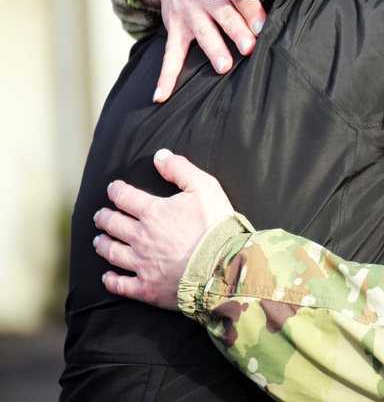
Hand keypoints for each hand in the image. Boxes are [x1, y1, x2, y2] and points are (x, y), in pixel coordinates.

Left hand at [94, 149, 235, 310]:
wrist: (222, 266)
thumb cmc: (215, 224)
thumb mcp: (205, 187)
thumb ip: (180, 168)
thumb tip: (160, 156)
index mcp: (153, 212)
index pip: (124, 197)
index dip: (116, 190)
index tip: (113, 188)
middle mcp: (141, 237)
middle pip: (113, 224)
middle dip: (104, 217)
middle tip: (100, 216)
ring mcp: (142, 264)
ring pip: (112, 252)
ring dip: (102, 245)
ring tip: (98, 241)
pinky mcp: (147, 288)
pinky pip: (121, 285)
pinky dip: (111, 280)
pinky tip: (108, 277)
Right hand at [144, 0, 266, 101]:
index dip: (252, 12)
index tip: (263, 26)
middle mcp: (204, 0)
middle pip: (223, 17)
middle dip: (236, 32)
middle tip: (249, 47)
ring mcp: (189, 17)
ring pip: (202, 35)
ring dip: (213, 50)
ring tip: (223, 67)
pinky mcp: (175, 30)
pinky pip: (170, 55)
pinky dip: (166, 76)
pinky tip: (162, 96)